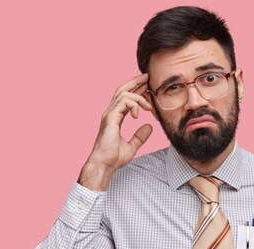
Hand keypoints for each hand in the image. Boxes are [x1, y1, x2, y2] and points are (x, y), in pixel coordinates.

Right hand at [78, 74, 153, 189]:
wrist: (104, 165)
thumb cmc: (113, 158)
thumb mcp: (132, 146)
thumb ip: (140, 136)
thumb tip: (149, 127)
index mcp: (114, 118)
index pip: (125, 98)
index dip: (136, 90)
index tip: (147, 86)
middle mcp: (110, 113)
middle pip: (122, 90)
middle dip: (135, 81)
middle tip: (147, 77)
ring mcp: (109, 115)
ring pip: (123, 93)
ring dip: (138, 96)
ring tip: (149, 106)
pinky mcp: (110, 118)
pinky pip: (123, 102)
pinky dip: (133, 104)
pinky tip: (140, 113)